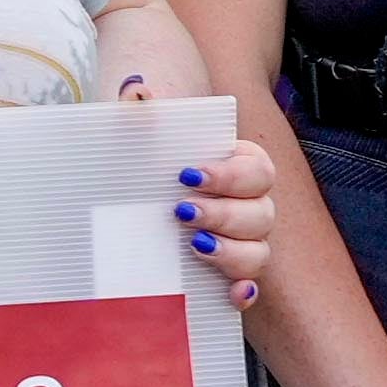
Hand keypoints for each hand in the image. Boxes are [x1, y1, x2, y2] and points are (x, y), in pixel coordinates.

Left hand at [125, 93, 276, 308]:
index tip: (187, 175)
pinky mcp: (224, 273)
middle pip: (262, 213)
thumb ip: (141, 109)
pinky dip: (244, 292)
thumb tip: (138, 92)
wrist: (124, 191)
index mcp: (238, 166)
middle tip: (182, 213)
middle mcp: (247, 205)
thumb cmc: (142, 157)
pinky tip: (232, 294)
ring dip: (232, 252)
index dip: (228, 175)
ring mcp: (240, 242)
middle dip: (224, 214)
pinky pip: (247, 287)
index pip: (256, 169)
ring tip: (195, 246)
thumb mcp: (139, 133)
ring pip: (258, 251)